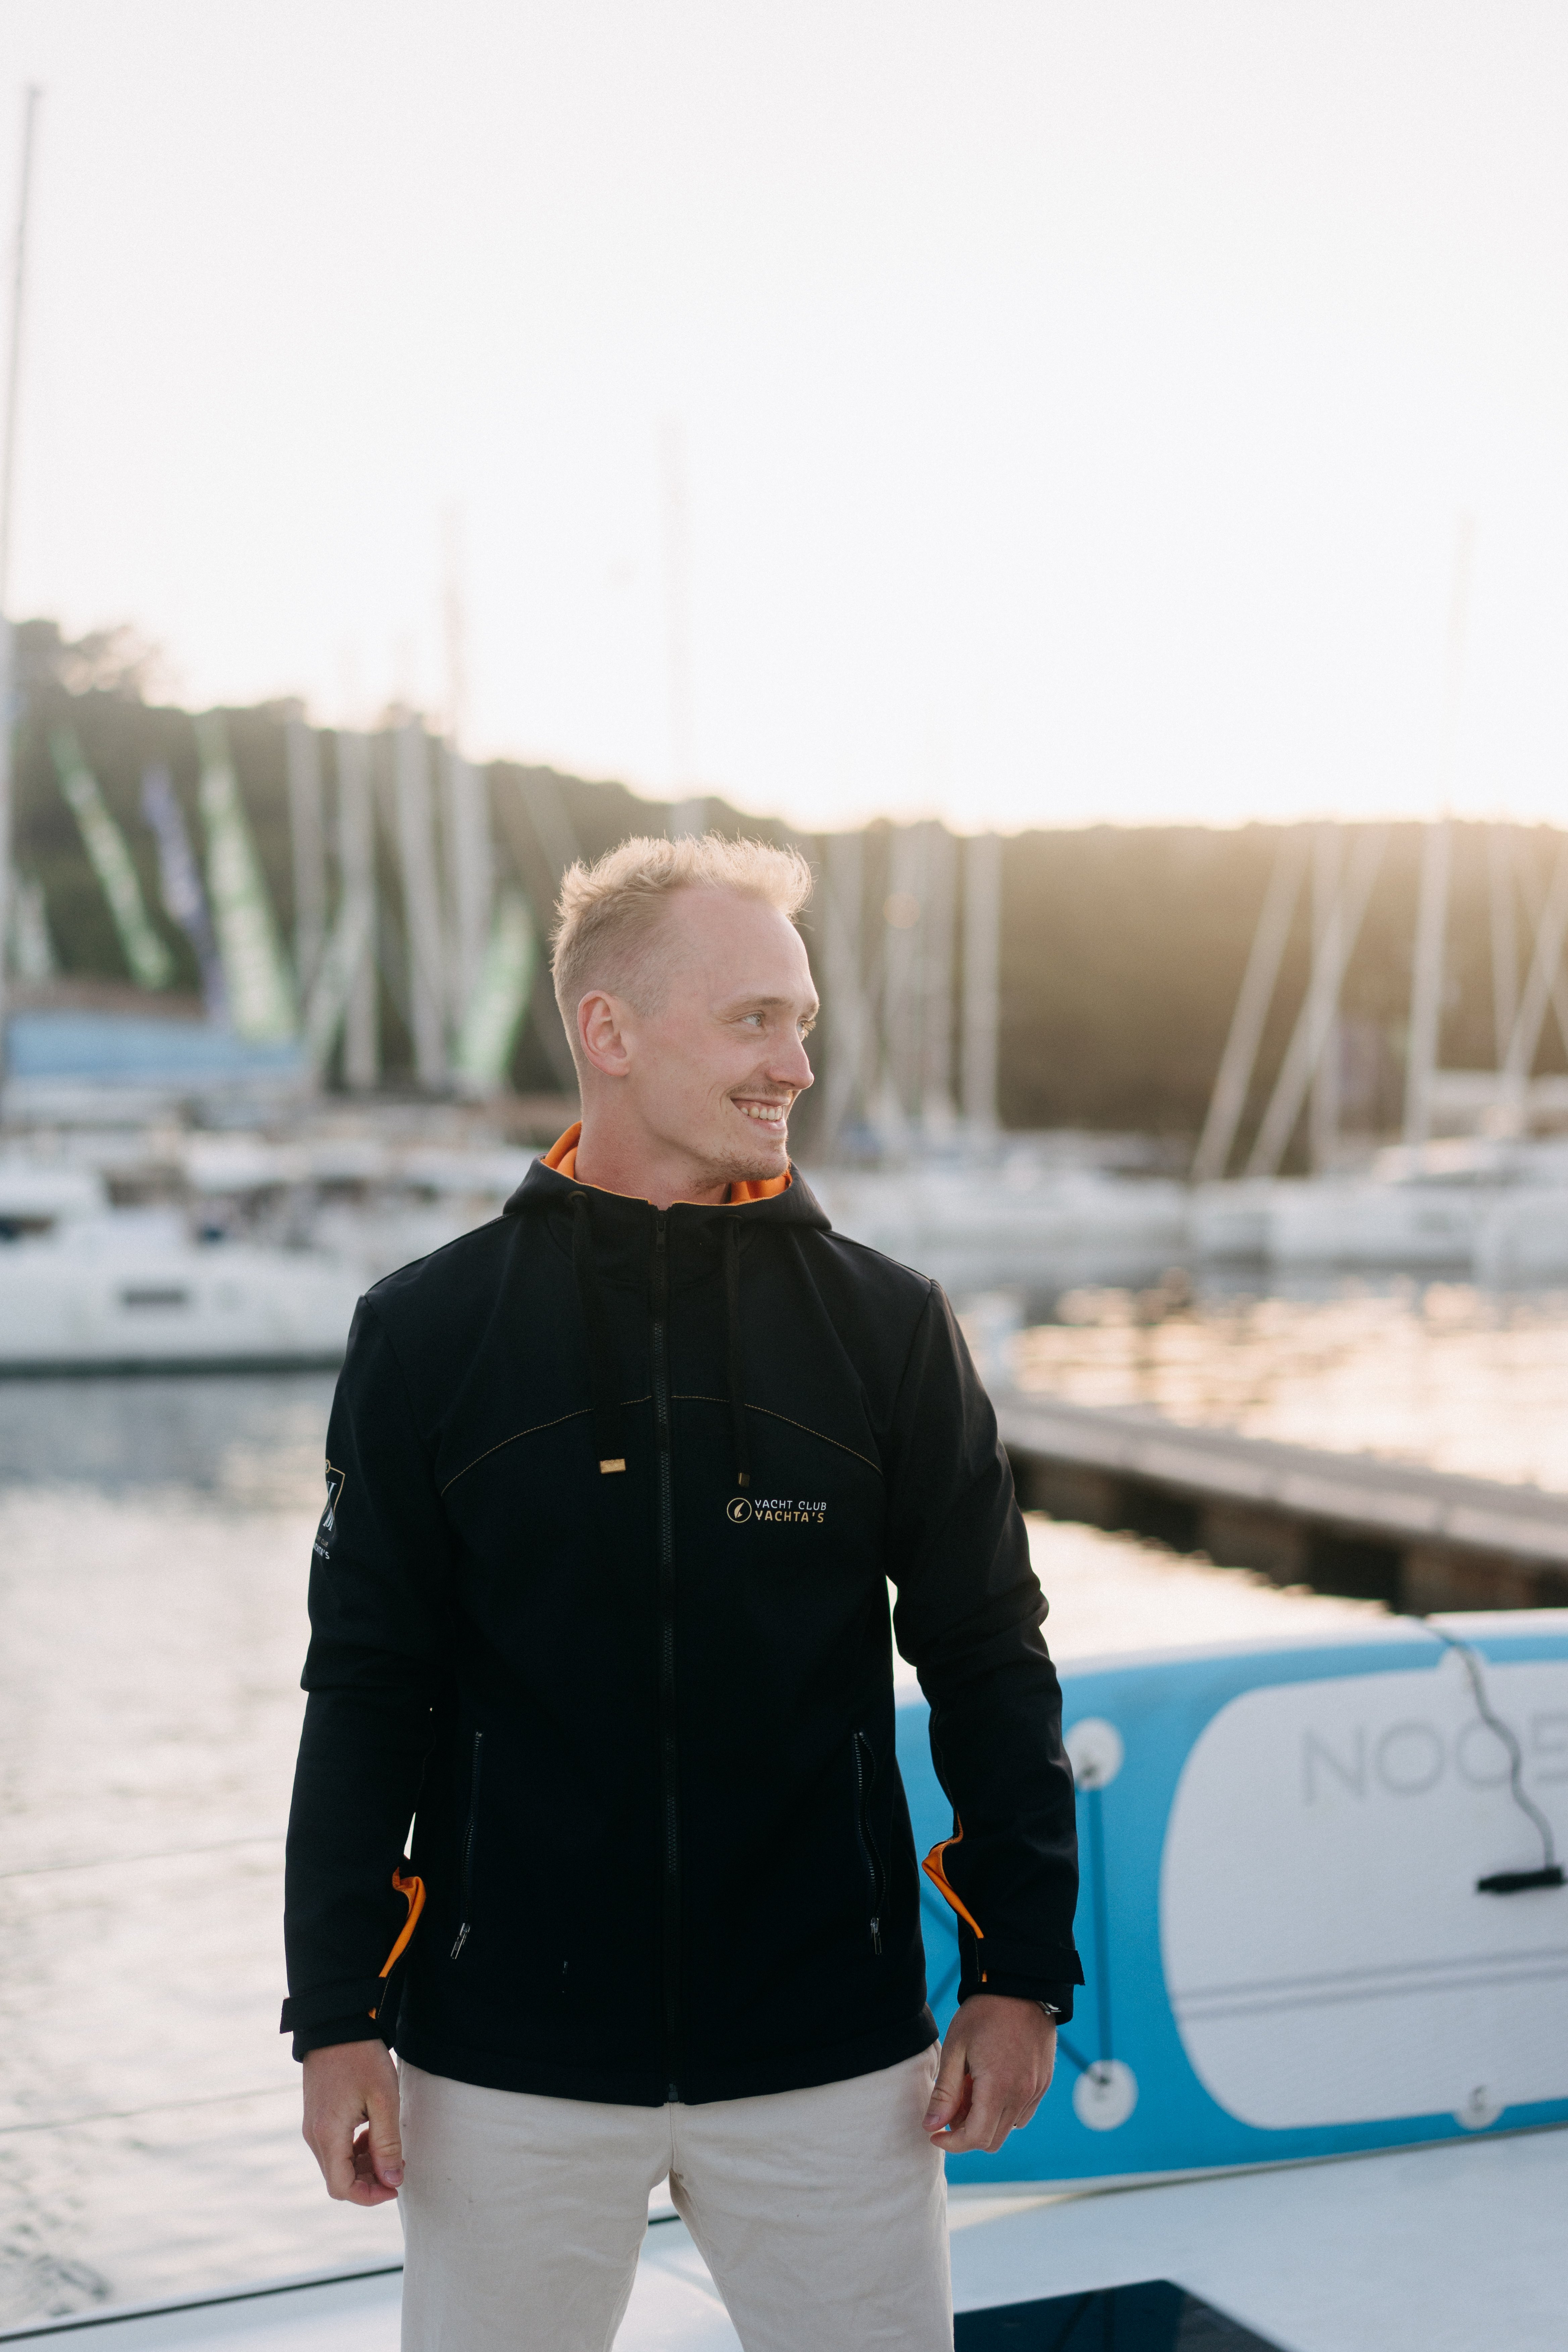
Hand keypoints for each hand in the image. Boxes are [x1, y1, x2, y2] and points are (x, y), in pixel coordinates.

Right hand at [302, 2039, 403, 2203]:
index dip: (370, 2196)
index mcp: (327, 2135)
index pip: (342, 2188)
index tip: (395, 2186)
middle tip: (398, 2166)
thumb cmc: (362, 2058)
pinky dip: (355, 2150)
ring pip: (337, 2164)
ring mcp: (312, 2126)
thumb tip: (393, 2181)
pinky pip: (334, 2147)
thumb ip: (388, 2144)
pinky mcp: (316, 2116)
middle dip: (370, 2181)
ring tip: (389, 2147)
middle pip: (339, 2179)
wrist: (337, 2024)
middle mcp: (314, 2135)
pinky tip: (373, 2132)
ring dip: (364, 2165)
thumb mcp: (383, 2100)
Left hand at [923, 1994, 1055, 2153]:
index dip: (951, 2143)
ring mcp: (1036, 2090)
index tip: (934, 2132)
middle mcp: (1022, 2095)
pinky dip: (1004, 2110)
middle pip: (992, 2140)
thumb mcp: (956, 2048)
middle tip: (951, 2106)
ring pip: (1009, 2128)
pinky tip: (992, 2083)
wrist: (1021, 1986)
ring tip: (971, 2089)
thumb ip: (944, 2092)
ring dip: (986, 2121)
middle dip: (966, 2133)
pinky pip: (1023, 2112)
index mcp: (998, 2088)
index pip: (975, 2138)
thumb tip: (931, 2126)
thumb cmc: (984, 2013)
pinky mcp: (1043, 2082)